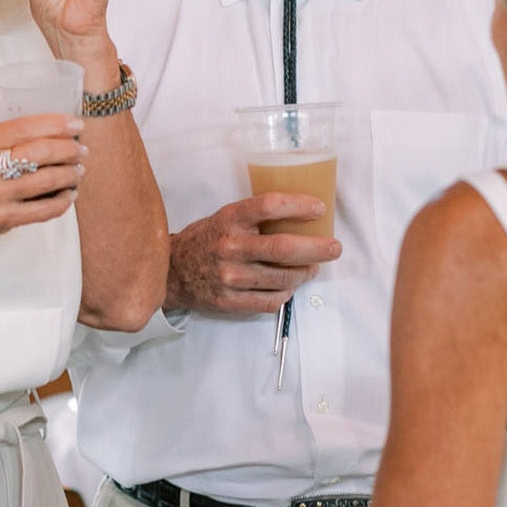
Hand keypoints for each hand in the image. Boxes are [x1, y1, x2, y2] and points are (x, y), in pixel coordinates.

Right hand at [0, 115, 85, 270]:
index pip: (24, 127)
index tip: (75, 124)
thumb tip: (35, 131)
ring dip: (70, 174)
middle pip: (41, 151)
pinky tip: (69, 195)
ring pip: (47, 180)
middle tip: (81, 150)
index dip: (56, 124)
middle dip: (69, 149)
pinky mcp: (2, 220)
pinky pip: (42, 210)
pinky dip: (62, 202)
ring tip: (78, 171)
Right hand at [165, 194, 341, 315]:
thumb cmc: (206, 240)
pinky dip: (286, 292)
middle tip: (334, 247)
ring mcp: (230, 277)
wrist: (171, 271)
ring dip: (306, 272)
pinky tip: (290, 284)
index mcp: (230, 219)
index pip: (269, 206)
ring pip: (283, 277)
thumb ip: (256, 217)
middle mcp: (230, 247)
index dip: (299, 206)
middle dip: (317, 248)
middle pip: (284, 248)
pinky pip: (271, 301)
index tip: (319, 208)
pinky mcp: (230, 301)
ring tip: (313, 267)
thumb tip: (301, 215)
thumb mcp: (225, 217)